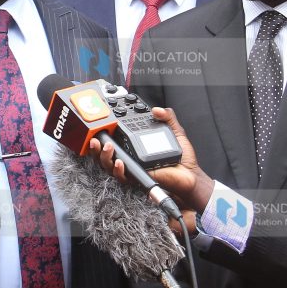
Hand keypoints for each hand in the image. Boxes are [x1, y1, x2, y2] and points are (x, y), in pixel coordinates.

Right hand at [88, 107, 214, 212]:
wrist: (191, 175)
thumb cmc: (183, 158)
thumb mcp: (175, 132)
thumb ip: (167, 117)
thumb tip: (157, 109)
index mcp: (135, 145)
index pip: (115, 138)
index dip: (104, 133)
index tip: (99, 124)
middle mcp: (130, 156)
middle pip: (105, 153)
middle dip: (95, 147)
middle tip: (96, 139)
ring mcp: (132, 168)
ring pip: (108, 165)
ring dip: (103, 156)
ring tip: (108, 147)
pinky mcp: (137, 178)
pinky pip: (122, 176)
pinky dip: (118, 170)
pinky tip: (120, 162)